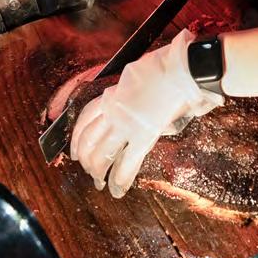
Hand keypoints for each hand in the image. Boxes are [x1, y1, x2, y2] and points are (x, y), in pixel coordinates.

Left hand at [70, 30, 223, 197]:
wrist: (181, 68)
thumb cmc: (167, 67)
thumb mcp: (139, 75)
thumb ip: (133, 92)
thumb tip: (136, 103)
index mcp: (113, 95)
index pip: (86, 118)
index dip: (77, 137)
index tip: (75, 150)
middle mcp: (114, 110)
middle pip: (90, 140)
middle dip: (86, 159)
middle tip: (88, 171)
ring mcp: (127, 124)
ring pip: (103, 154)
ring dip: (98, 172)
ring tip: (99, 183)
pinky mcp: (144, 135)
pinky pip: (127, 163)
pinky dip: (119, 180)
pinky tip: (117, 190)